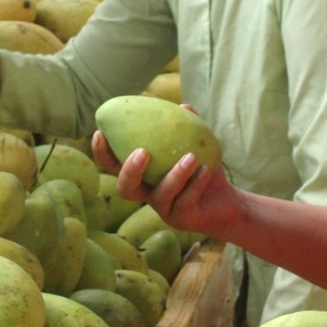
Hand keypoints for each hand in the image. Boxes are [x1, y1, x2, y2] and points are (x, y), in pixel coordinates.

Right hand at [91, 129, 242, 239]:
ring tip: (192, 157)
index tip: (100, 133)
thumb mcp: (195, 147)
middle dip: (130, 170)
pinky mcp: (182, 219)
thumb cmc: (203, 171)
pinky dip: (196, 184)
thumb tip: (183, 106)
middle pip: (125, 189)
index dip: (102, 153)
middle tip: (142, 152)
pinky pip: (185, 201)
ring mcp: (164, 209)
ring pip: (161, 195)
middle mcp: (148, 194)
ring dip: (175, 174)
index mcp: (143, 175)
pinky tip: (206, 169)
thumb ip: (186, 128)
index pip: (114, 166)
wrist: (226, 202)